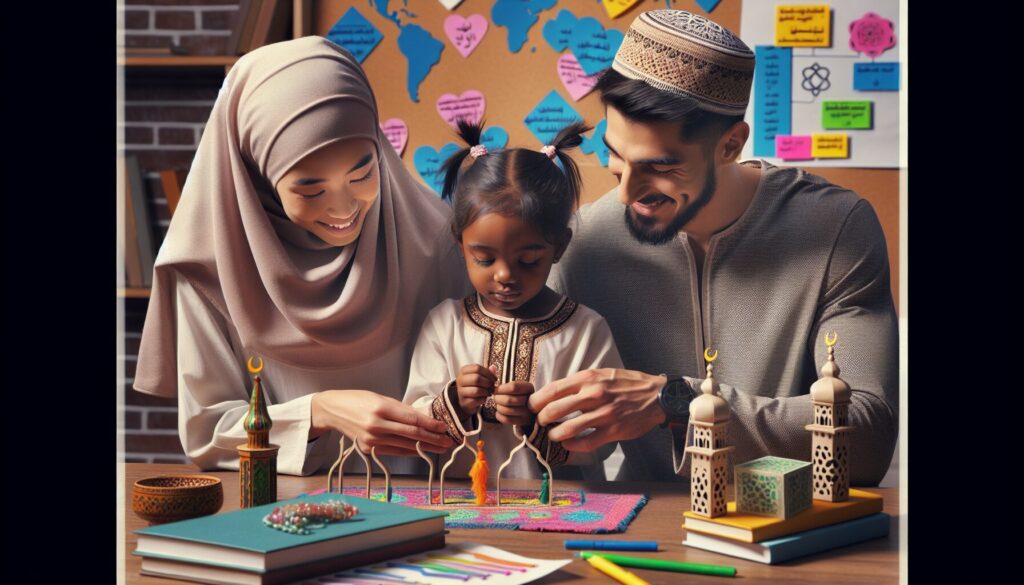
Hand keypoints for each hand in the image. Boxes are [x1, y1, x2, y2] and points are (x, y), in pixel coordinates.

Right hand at [311, 390, 453, 456]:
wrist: (332, 411)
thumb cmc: (358, 400)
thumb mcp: (380, 398)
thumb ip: (402, 409)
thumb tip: (424, 418)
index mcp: (380, 409)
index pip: (412, 419)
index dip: (430, 425)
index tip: (445, 427)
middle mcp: (376, 425)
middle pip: (411, 434)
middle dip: (433, 438)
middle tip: (449, 441)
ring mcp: (371, 440)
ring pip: (405, 445)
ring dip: (425, 447)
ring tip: (440, 448)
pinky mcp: (368, 449)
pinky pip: (394, 451)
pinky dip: (410, 451)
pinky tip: (422, 451)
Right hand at [456, 364, 496, 415]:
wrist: (465, 400)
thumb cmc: (474, 385)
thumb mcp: (479, 376)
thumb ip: (486, 372)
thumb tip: (493, 368)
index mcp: (463, 371)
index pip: (477, 368)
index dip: (488, 373)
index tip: (494, 379)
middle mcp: (460, 380)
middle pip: (476, 378)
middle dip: (488, 382)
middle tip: (492, 386)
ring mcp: (460, 392)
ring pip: (476, 390)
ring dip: (486, 391)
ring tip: (489, 392)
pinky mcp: (463, 402)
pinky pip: (476, 400)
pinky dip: (483, 399)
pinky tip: (484, 398)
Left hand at [492, 380, 534, 425]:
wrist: (528, 407)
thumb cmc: (518, 393)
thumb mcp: (517, 386)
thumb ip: (507, 386)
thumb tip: (495, 390)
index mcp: (529, 388)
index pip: (513, 387)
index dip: (501, 389)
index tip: (496, 389)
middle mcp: (530, 401)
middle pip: (508, 400)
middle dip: (497, 398)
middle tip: (495, 397)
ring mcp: (527, 413)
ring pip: (506, 410)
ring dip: (498, 407)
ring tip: (498, 404)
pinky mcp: (522, 422)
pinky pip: (506, 420)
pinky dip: (499, 416)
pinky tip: (499, 412)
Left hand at [528, 369, 667, 451]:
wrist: (657, 395)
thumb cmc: (626, 383)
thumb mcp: (601, 374)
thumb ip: (580, 383)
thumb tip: (554, 393)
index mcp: (588, 378)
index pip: (551, 390)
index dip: (535, 401)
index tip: (531, 407)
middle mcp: (593, 395)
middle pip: (553, 410)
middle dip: (541, 419)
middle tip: (540, 423)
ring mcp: (604, 414)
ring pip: (567, 429)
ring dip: (554, 434)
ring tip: (553, 435)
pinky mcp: (613, 431)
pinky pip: (585, 442)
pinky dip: (572, 445)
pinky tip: (568, 443)